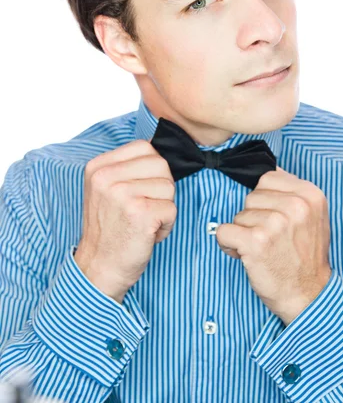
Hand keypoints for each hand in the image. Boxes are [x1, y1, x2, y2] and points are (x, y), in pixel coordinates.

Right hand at [74, 139, 176, 302]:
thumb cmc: (109, 229)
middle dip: (161, 187)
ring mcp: (122, 194)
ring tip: (144, 222)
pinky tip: (148, 234)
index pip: (144, 147)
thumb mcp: (106, 189)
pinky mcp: (140, 213)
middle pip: (160, 164)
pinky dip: (166, 225)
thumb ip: (127, 168)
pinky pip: (172, 209)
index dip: (152, 169)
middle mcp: (106, 177)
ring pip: (169, 186)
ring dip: (164, 208)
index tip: (140, 190)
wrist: (98, 267)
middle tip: (144, 208)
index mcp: (98, 167)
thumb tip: (159, 151)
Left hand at [215, 166, 331, 324]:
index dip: (264, 200)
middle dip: (253, 217)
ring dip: (243, 232)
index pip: (267, 178)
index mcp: (310, 194)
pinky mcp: (256, 241)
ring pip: (238, 215)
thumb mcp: (311, 217)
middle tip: (269, 238)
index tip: (274, 219)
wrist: (309, 296)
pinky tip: (245, 256)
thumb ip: (291, 193)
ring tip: (262, 249)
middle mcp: (296, 205)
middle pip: (251, 196)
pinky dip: (229, 245)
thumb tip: (262, 172)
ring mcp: (276, 223)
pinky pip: (224, 231)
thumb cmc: (305, 256)